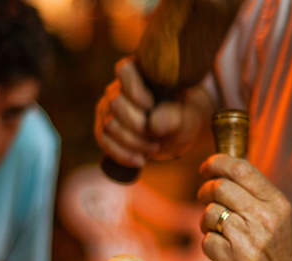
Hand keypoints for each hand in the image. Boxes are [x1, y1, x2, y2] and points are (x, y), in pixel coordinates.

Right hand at [94, 58, 211, 167]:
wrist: (176, 134)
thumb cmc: (183, 116)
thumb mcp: (187, 116)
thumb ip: (174, 116)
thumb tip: (154, 123)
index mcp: (141, 73)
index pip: (125, 70)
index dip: (133, 88)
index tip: (149, 105)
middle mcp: (119, 88)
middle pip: (115, 102)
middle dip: (136, 124)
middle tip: (157, 136)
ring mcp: (109, 109)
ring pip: (109, 124)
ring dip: (133, 142)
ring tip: (155, 149)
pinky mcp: (105, 129)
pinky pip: (104, 141)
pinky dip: (122, 154)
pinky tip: (140, 160)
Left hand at [197, 154, 291, 260]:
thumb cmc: (275, 250)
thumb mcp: (276, 216)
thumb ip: (253, 193)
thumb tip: (220, 171)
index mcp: (276, 203)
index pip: (242, 170)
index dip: (218, 163)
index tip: (207, 167)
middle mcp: (264, 218)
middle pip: (220, 188)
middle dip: (205, 190)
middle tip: (204, 198)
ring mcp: (249, 240)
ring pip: (210, 213)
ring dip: (206, 220)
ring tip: (216, 228)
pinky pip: (206, 240)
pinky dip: (208, 243)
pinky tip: (220, 248)